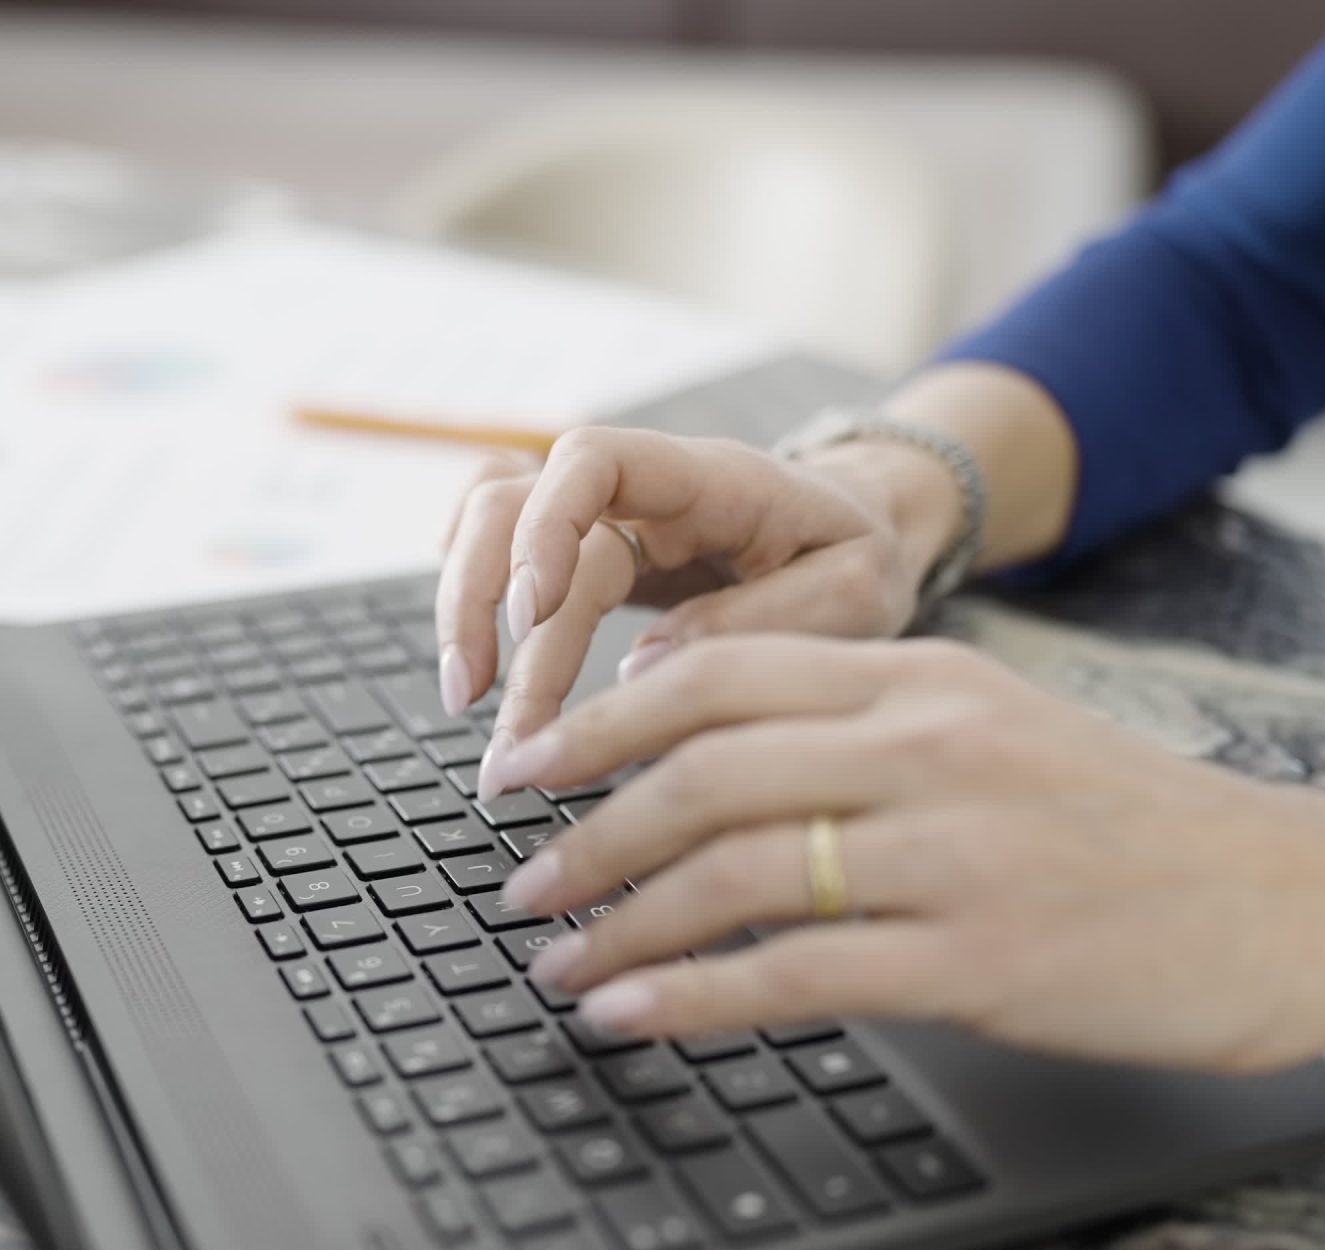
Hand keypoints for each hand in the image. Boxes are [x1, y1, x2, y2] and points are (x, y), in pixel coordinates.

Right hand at [431, 427, 965, 794]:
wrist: (861, 530)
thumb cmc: (857, 557)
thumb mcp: (855, 593)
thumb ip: (760, 621)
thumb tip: (641, 666)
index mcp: (708, 478)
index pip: (592, 460)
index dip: (546, 528)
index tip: (533, 617)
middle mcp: (639, 486)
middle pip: (519, 509)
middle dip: (487, 608)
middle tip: (485, 713)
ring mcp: (605, 513)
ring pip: (490, 521)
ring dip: (463, 605)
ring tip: (465, 699)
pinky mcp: (588, 547)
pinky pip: (499, 536)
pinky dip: (469, 582)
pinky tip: (471, 647)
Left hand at [486, 635, 1324, 1075]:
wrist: (1296, 903)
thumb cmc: (1138, 827)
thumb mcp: (1000, 730)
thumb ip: (868, 727)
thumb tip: (713, 758)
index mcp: (923, 677)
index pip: (718, 671)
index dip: (598, 717)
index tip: (526, 765)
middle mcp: (926, 747)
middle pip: (700, 766)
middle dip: (583, 825)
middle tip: (516, 872)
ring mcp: (949, 853)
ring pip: (728, 871)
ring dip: (617, 920)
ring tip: (556, 957)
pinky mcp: (974, 960)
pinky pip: (791, 974)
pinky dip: (688, 998)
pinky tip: (632, 1016)